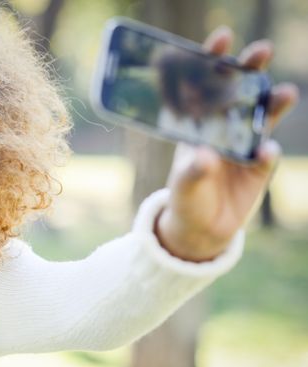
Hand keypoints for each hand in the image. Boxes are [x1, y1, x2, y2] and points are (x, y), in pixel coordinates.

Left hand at [156, 26, 298, 261]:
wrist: (200, 228)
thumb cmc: (184, 197)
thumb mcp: (182, 184)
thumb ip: (193, 170)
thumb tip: (207, 156)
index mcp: (199, 125)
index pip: (206, 87)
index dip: (213, 61)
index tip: (222, 37)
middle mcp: (224, 130)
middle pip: (240, 94)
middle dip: (251, 70)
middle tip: (262, 49)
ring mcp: (244, 147)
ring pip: (262, 119)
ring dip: (272, 105)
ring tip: (284, 92)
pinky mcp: (258, 169)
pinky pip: (265, 158)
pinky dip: (266, 155)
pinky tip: (265, 152)